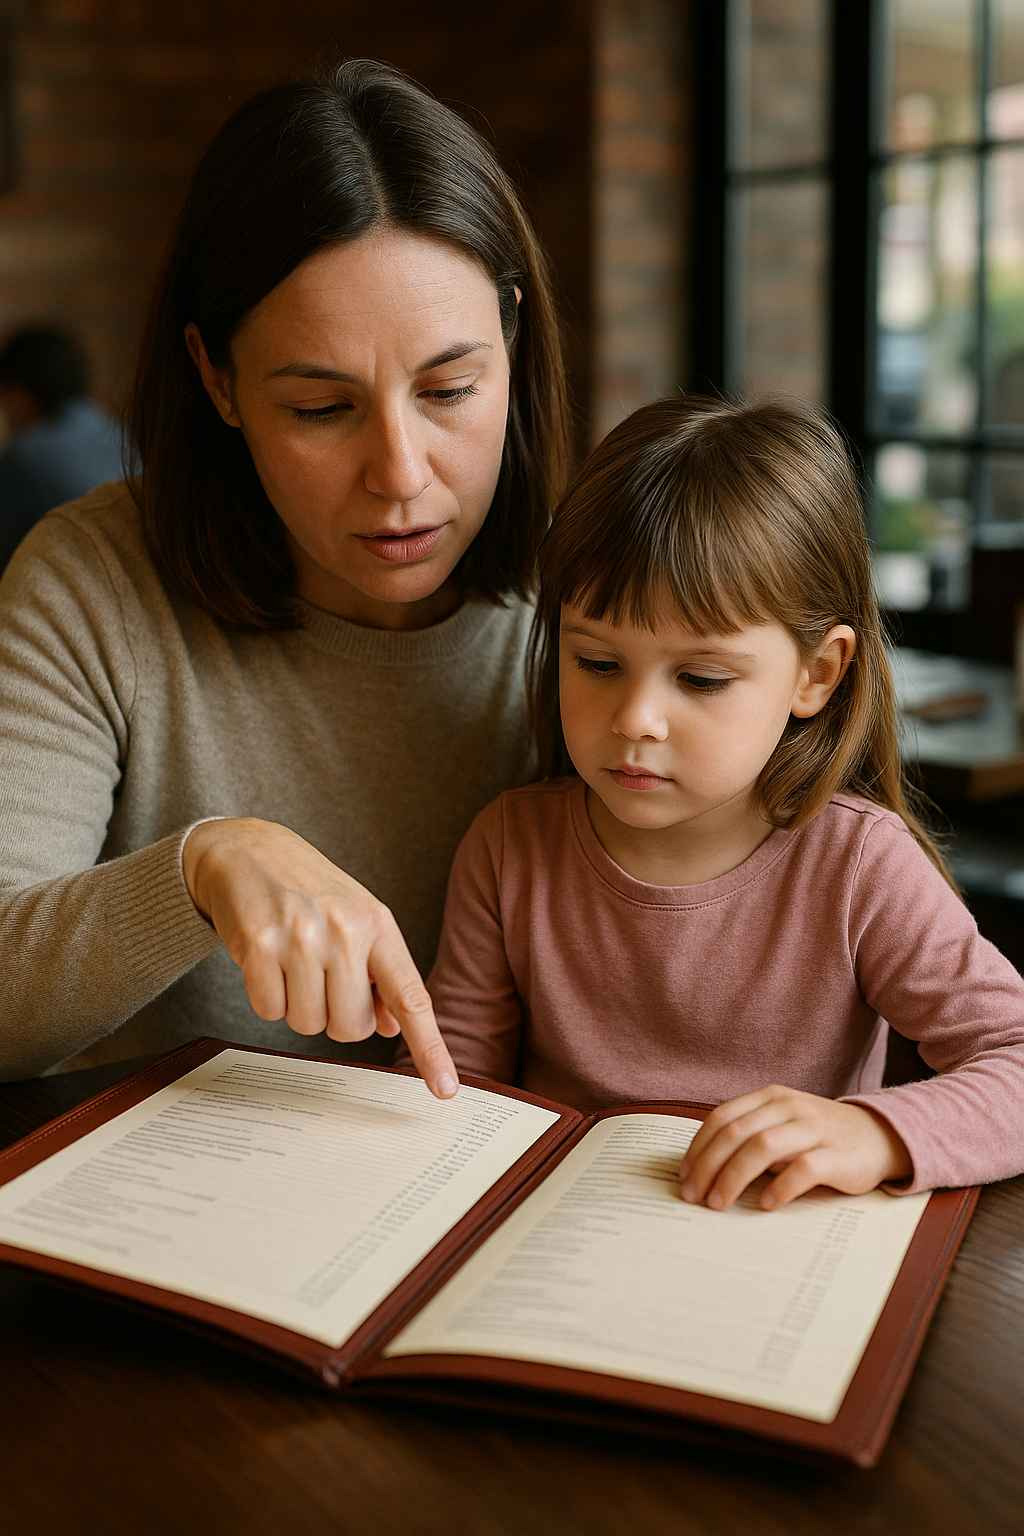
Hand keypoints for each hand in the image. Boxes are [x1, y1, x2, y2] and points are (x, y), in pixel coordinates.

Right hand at [182, 818, 458, 1099]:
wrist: (248, 850)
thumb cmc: (311, 890)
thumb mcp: (358, 919)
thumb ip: (381, 971)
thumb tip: (394, 1027)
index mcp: (378, 924)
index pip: (411, 998)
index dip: (430, 1047)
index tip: (445, 1088)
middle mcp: (344, 931)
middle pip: (351, 1027)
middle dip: (337, 1016)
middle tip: (323, 979)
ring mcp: (300, 938)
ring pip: (308, 1024)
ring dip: (299, 1007)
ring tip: (294, 964)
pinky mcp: (258, 945)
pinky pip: (269, 1011)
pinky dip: (268, 997)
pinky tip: (267, 962)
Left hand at [677, 1085, 911, 1210]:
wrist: (879, 1137)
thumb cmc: (818, 1137)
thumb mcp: (781, 1126)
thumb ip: (749, 1137)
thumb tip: (703, 1170)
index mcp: (770, 1098)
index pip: (722, 1118)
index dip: (699, 1148)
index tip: (683, 1176)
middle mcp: (789, 1107)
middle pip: (736, 1133)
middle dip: (708, 1166)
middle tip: (692, 1196)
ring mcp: (814, 1129)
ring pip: (763, 1147)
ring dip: (734, 1177)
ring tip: (718, 1203)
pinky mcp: (838, 1155)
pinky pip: (803, 1168)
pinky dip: (780, 1187)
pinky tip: (766, 1204)